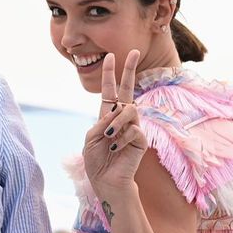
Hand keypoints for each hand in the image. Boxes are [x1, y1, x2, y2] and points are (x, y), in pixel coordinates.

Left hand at [83, 51, 146, 200]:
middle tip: (134, 51)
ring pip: (129, 110)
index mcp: (107, 116)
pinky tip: (116, 149)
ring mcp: (133, 127)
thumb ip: (101, 122)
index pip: (110, 91)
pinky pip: (133, 130)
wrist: (106, 181)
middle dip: (130, 70)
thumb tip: (118, 111)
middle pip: (128, 89)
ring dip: (116, 122)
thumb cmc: (97, 160)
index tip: (110, 57)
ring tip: (109, 137)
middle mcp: (122, 118)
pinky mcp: (141, 139)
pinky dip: (121, 138)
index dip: (110, 75)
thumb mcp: (91, 138)